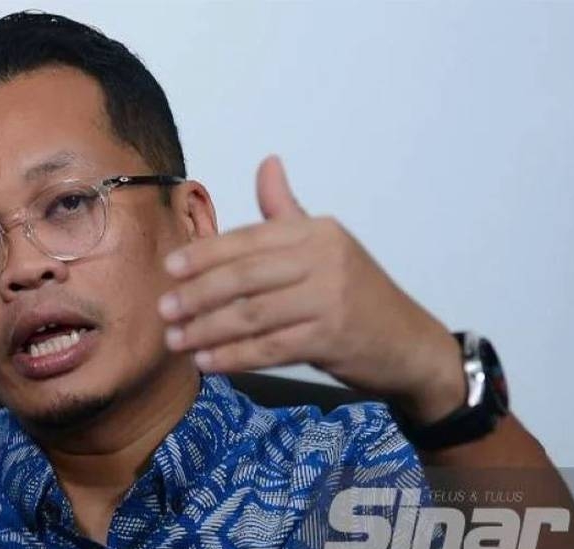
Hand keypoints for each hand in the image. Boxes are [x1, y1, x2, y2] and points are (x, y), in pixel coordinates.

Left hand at [158, 155, 464, 423]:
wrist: (409, 344)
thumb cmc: (359, 295)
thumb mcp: (327, 245)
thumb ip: (287, 211)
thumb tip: (268, 163)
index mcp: (316, 231)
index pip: (248, 239)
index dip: (205, 254)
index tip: (171, 268)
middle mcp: (324, 259)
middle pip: (244, 276)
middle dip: (197, 294)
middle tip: (164, 309)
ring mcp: (329, 299)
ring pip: (251, 314)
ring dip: (206, 329)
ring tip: (176, 340)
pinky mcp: (330, 338)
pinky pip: (269, 348)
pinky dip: (233, 356)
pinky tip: (208, 362)